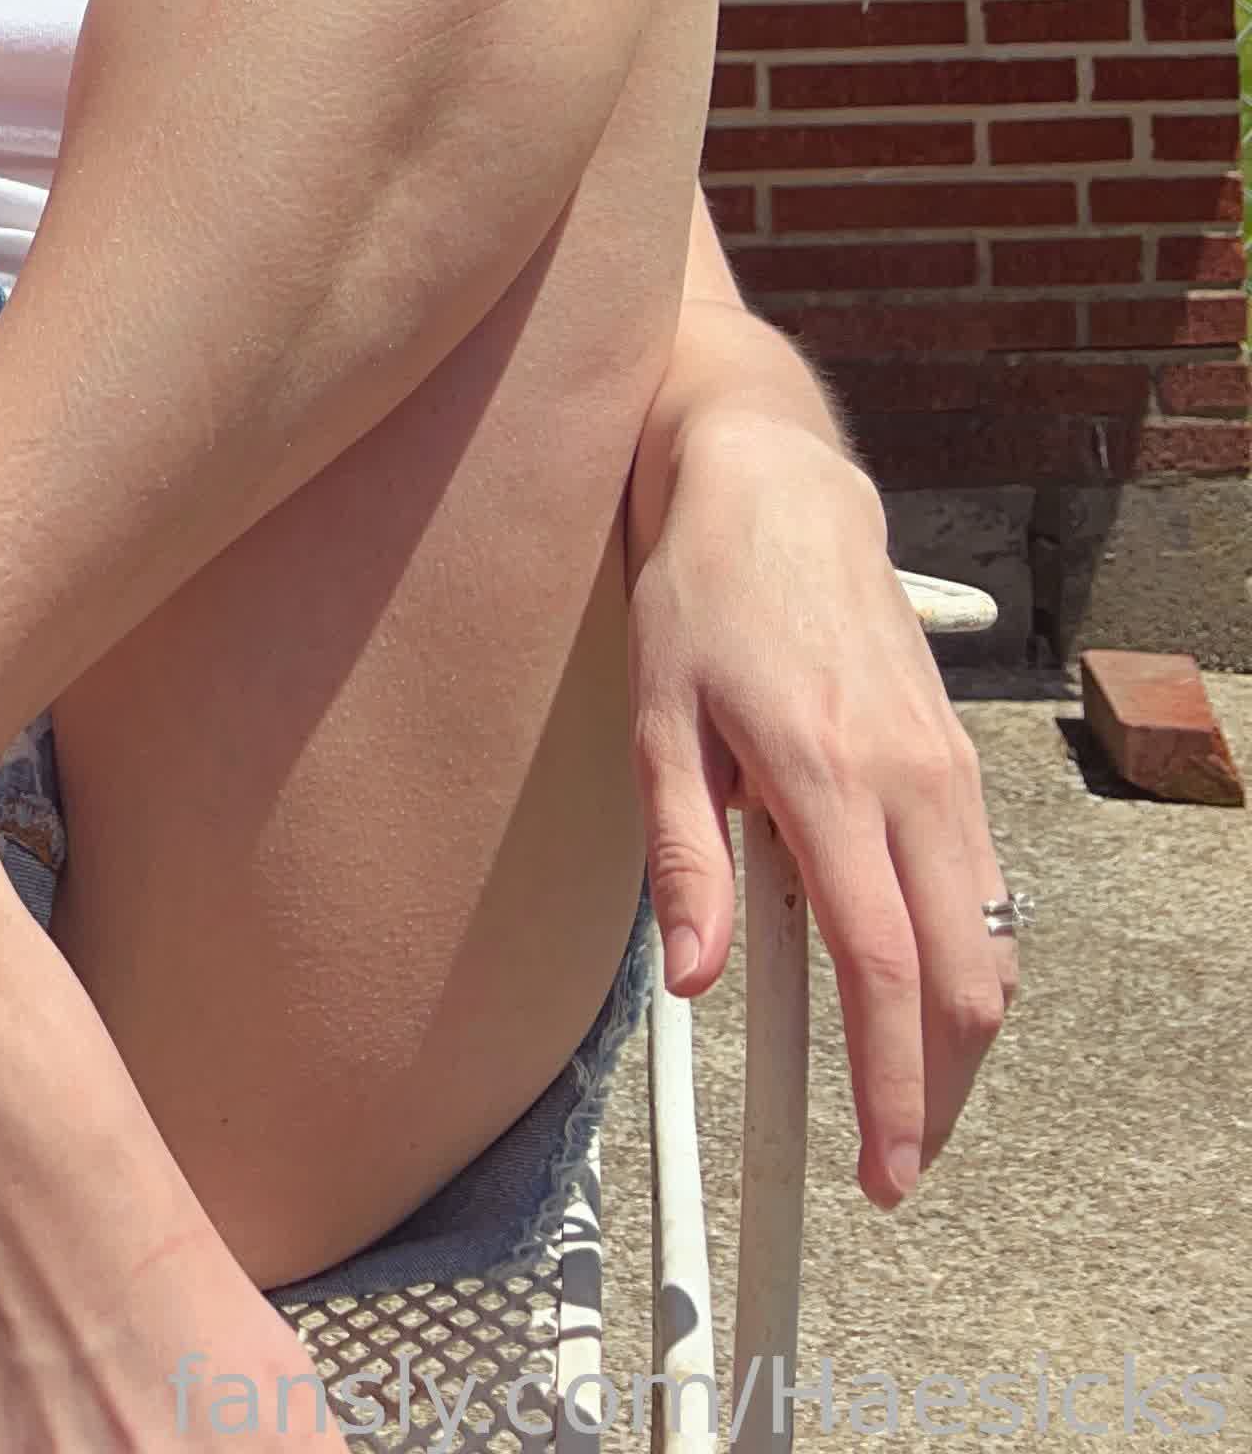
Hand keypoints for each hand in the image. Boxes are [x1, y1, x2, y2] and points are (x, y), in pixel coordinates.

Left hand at [625, 415, 1017, 1210]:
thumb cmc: (702, 591)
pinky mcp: (957, 755)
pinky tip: (912, 983)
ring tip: (899, 1087)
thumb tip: (696, 978)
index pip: (884, 972)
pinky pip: (985, 888)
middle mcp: (909, 779)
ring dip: (961, 1035)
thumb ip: (681, 856)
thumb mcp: (657, 716)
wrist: (774, 482)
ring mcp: (947, 767)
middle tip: (896, 1157)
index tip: (886, 1167)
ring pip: (993, 943)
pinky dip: (965, 960)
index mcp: (827, 777)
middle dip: (943, 1091)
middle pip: (967, 982)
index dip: (892, 1089)